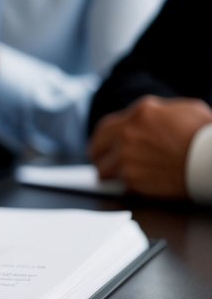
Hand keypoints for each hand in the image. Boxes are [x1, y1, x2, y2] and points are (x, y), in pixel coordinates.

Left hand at [89, 96, 211, 199]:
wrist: (211, 161)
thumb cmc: (205, 135)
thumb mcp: (186, 110)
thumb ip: (162, 112)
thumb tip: (156, 117)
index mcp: (141, 112)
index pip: (108, 126)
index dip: (104, 138)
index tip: (103, 146)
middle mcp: (127, 132)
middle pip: (97, 147)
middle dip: (98, 155)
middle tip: (101, 162)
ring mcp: (126, 156)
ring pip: (104, 170)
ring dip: (110, 174)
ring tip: (115, 179)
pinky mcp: (132, 178)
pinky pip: (120, 186)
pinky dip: (125, 188)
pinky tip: (134, 188)